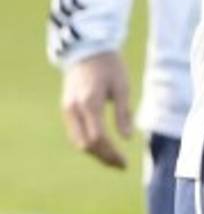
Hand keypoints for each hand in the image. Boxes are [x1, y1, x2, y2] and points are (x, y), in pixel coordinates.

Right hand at [61, 51, 132, 168]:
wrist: (88, 48)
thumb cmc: (110, 65)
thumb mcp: (122, 86)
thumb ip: (123, 112)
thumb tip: (127, 138)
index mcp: (89, 103)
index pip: (98, 138)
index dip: (111, 153)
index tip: (125, 163)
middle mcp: (74, 110)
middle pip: (86, 145)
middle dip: (103, 157)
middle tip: (121, 165)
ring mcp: (67, 110)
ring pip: (78, 142)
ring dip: (95, 153)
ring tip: (113, 159)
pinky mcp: (67, 108)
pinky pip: (75, 133)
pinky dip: (88, 143)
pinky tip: (102, 146)